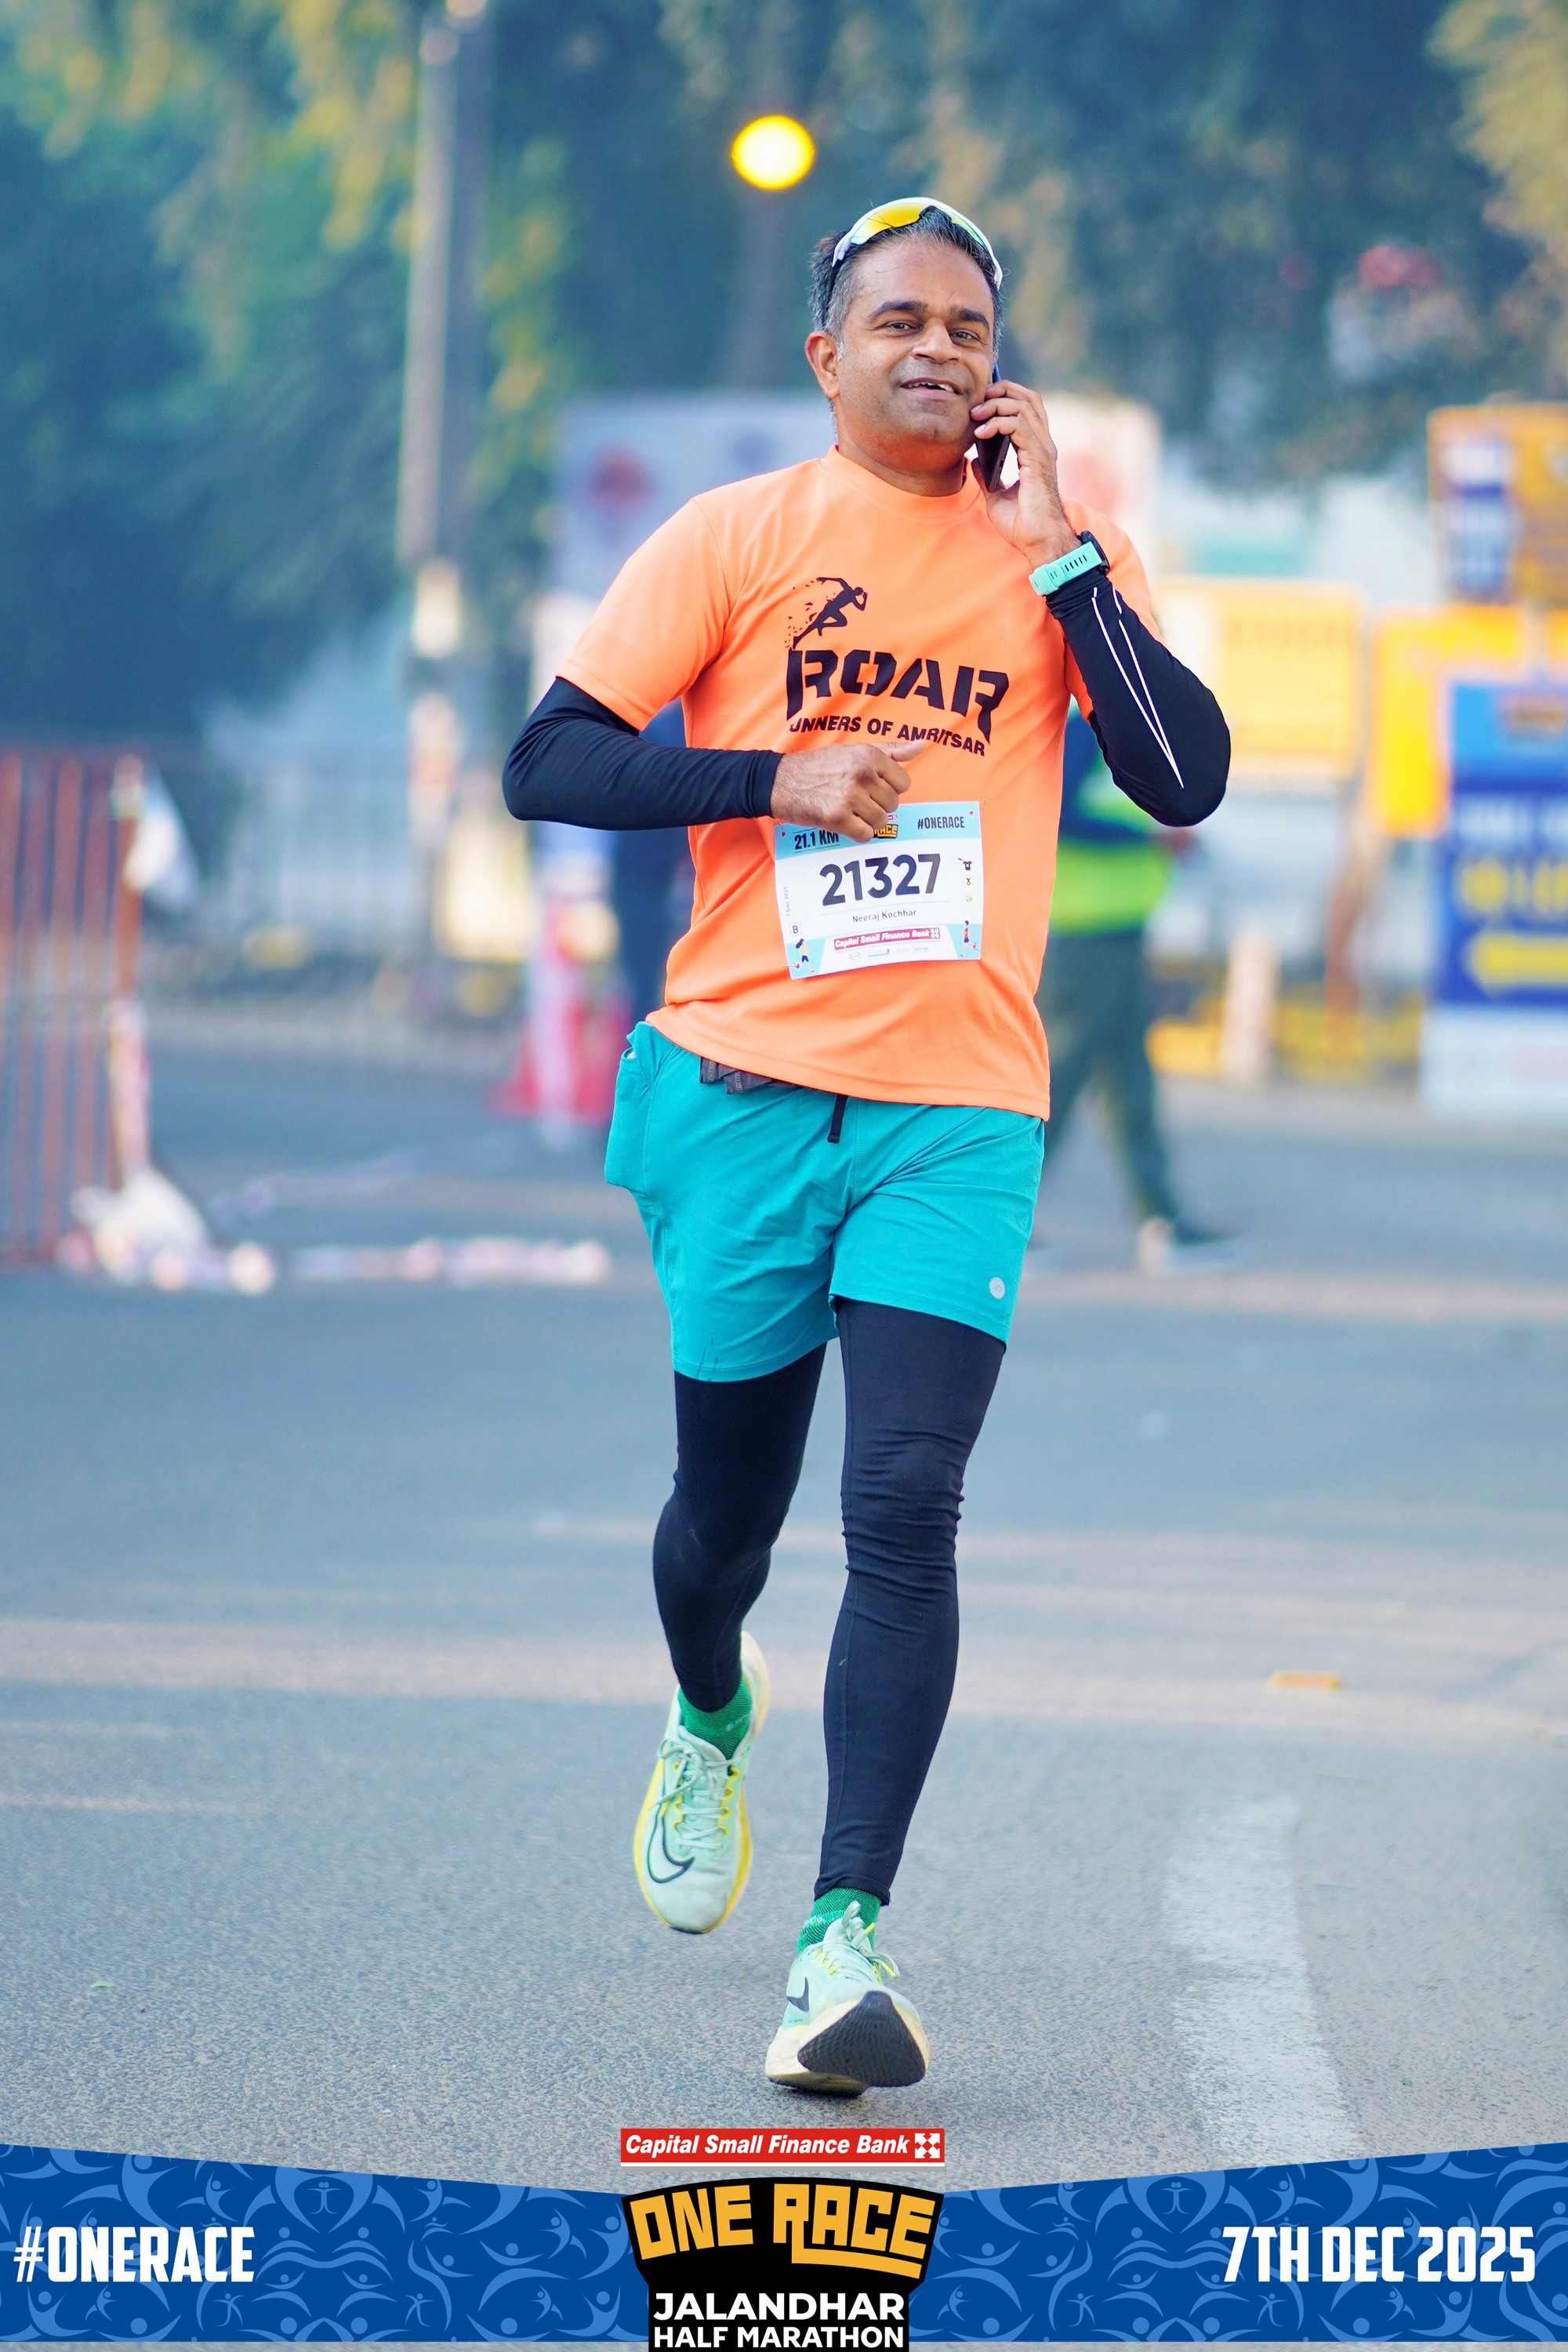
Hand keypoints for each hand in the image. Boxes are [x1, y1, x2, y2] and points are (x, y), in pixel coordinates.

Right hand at [771, 739, 927, 841]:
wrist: (780, 781)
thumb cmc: (820, 766)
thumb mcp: (856, 751)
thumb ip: (893, 750)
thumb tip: (924, 744)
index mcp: (869, 755)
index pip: (903, 783)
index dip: (888, 789)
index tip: (870, 788)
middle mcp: (862, 774)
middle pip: (893, 804)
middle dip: (877, 806)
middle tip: (854, 799)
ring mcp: (850, 796)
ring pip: (881, 822)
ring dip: (866, 821)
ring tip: (848, 810)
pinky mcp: (837, 818)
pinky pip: (865, 835)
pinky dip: (856, 833)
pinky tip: (842, 821)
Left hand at [969, 381, 1079, 567]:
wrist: (1038, 543)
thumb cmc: (1023, 526)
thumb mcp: (996, 497)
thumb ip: (987, 476)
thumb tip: (974, 461)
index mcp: (1037, 451)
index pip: (1028, 408)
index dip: (1006, 397)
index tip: (981, 405)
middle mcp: (1044, 446)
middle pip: (1029, 398)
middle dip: (1002, 391)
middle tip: (978, 403)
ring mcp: (1043, 451)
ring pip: (1023, 407)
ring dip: (995, 406)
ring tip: (975, 417)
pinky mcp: (1037, 459)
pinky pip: (1018, 426)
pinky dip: (997, 423)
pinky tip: (980, 434)